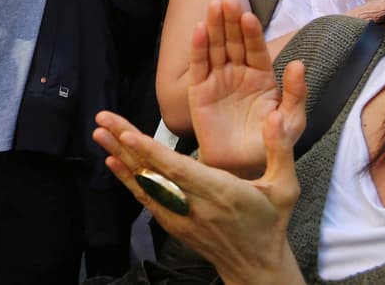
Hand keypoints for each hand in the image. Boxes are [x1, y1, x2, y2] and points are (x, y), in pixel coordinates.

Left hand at [93, 110, 304, 284]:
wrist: (255, 267)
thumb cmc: (270, 223)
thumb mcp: (285, 187)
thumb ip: (279, 150)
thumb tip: (275, 117)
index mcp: (220, 192)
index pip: (178, 170)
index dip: (151, 151)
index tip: (127, 133)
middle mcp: (194, 204)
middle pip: (153, 171)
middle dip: (124, 143)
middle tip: (102, 121)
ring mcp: (179, 216)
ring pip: (144, 183)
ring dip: (120, 157)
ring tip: (99, 134)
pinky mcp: (172, 223)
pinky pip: (146, 198)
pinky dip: (127, 179)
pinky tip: (112, 161)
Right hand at [187, 0, 306, 177]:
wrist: (242, 168)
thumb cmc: (269, 144)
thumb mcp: (292, 121)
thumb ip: (296, 93)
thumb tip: (298, 64)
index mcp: (261, 77)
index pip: (255, 49)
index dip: (251, 32)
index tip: (248, 16)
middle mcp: (238, 73)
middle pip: (233, 41)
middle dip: (230, 21)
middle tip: (227, 1)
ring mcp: (218, 80)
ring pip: (215, 48)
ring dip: (213, 27)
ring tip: (213, 6)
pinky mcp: (199, 91)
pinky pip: (199, 66)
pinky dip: (198, 48)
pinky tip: (198, 30)